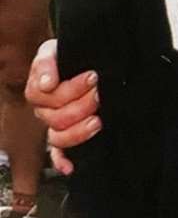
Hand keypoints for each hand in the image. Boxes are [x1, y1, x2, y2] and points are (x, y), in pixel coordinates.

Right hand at [24, 39, 99, 173]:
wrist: (81, 61)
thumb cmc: (67, 56)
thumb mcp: (55, 50)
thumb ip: (46, 63)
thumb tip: (46, 84)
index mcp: (39, 90)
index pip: (48, 96)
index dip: (71, 88)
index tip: (93, 77)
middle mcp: (45, 110)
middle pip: (56, 117)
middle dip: (82, 105)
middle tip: (99, 94)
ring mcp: (54, 125)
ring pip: (58, 136)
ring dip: (78, 131)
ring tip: (97, 121)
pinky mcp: (65, 137)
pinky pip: (57, 154)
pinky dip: (62, 161)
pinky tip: (70, 167)